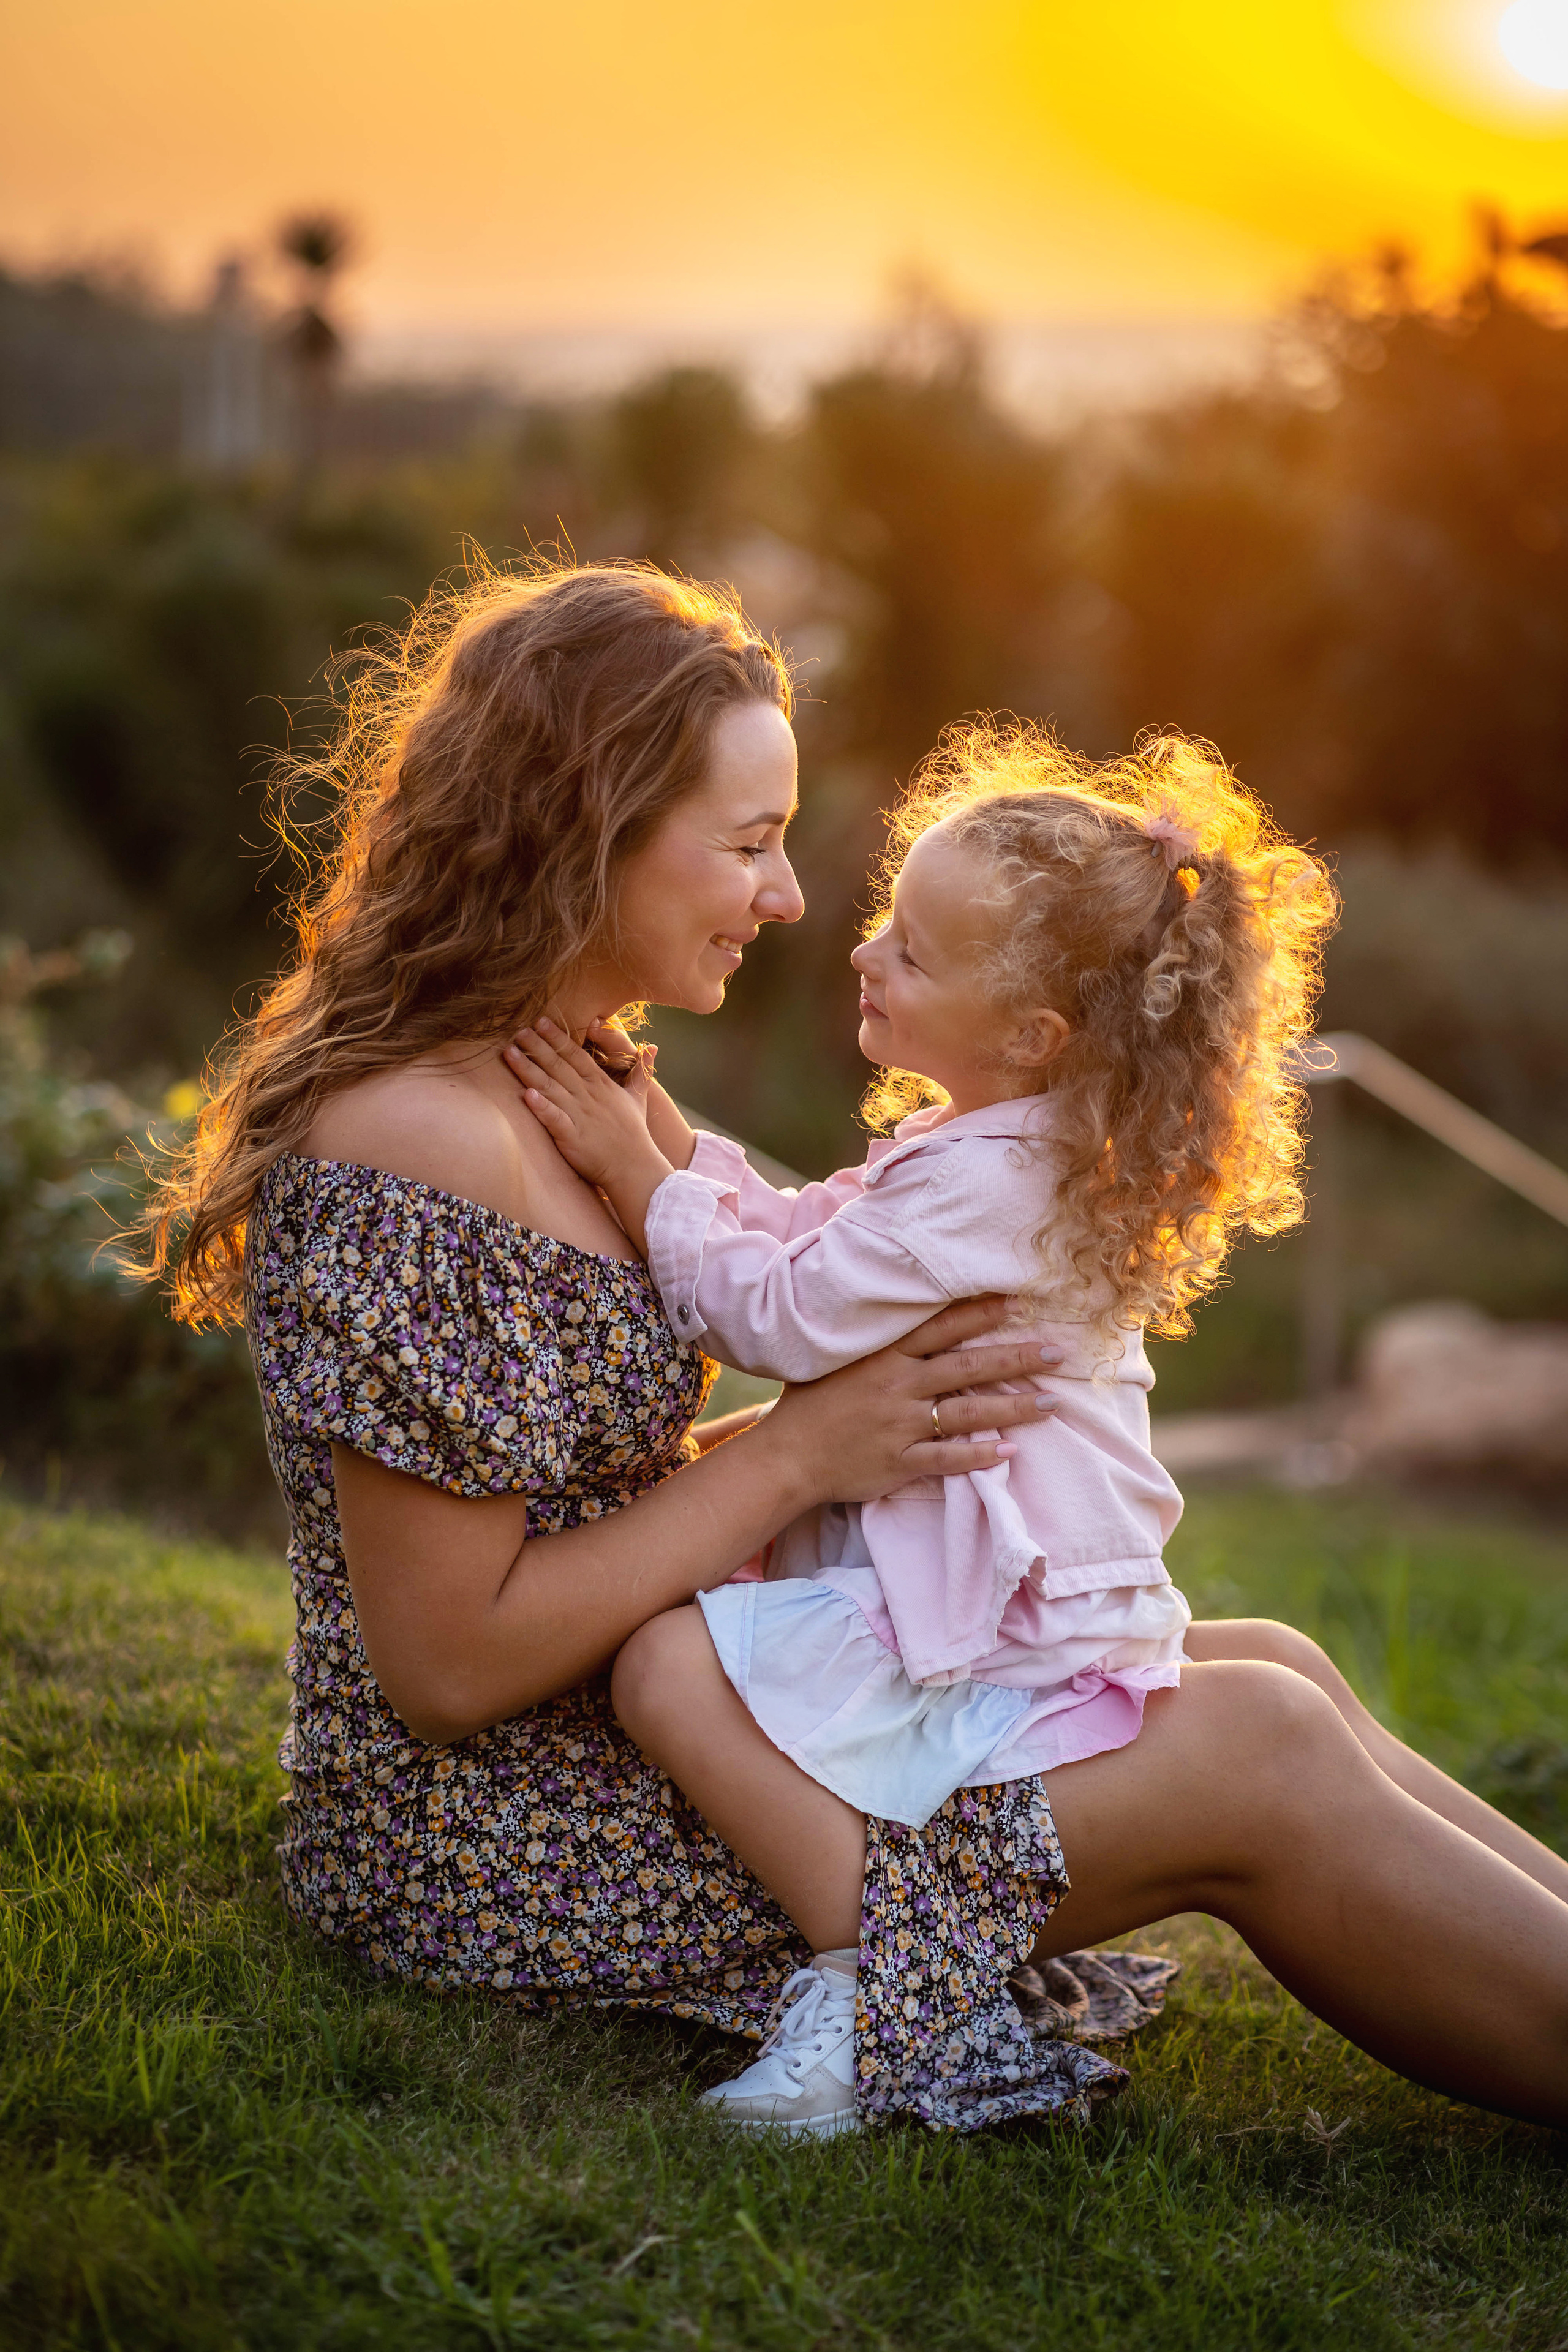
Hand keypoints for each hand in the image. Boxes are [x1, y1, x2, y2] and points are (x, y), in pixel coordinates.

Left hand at [503, 1016, 673, 1245]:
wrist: (635, 1168)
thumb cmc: (634, 1134)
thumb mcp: (639, 1097)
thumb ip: (641, 1071)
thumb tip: (653, 1047)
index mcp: (601, 1085)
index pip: (577, 1055)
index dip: (558, 1038)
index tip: (541, 1022)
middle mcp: (589, 1096)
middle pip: (559, 1066)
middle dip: (537, 1047)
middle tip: (518, 1029)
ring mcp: (580, 1116)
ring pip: (550, 1087)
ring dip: (529, 1069)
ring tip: (510, 1053)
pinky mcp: (572, 1137)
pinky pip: (554, 1119)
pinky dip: (541, 1107)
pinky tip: (526, 1094)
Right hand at [764, 1296, 1062, 1502]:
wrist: (785, 1456)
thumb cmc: (809, 1403)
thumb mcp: (836, 1358)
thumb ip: (873, 1339)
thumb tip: (902, 1311)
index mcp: (883, 1355)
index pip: (940, 1328)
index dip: (980, 1314)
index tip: (1017, 1302)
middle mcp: (897, 1386)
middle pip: (966, 1368)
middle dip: (1014, 1358)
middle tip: (1056, 1352)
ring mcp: (900, 1426)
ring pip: (967, 1414)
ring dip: (1012, 1409)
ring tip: (1051, 1404)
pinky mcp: (900, 1462)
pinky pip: (948, 1458)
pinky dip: (979, 1456)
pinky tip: (1011, 1451)